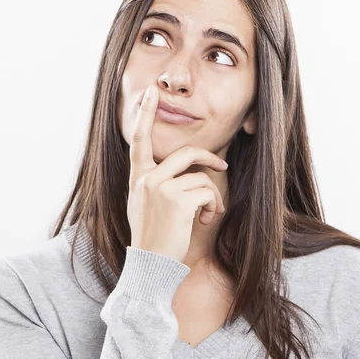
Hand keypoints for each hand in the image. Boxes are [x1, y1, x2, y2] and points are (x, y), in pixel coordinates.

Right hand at [127, 85, 227, 263]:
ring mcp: (160, 188)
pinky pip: (207, 192)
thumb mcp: (142, 206)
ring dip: (211, 197)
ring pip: (201, 177)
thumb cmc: (151, 238)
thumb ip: (152, 184)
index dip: (144, 114)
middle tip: (222, 167)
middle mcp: (146, 179)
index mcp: (137, 178)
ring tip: (207, 215)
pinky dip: (212, 206)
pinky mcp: (178, 201)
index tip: (150, 93)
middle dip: (210, 158)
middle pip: (187, 153)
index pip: (138, 140)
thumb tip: (181, 175)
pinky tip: (205, 221)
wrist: (149, 265)